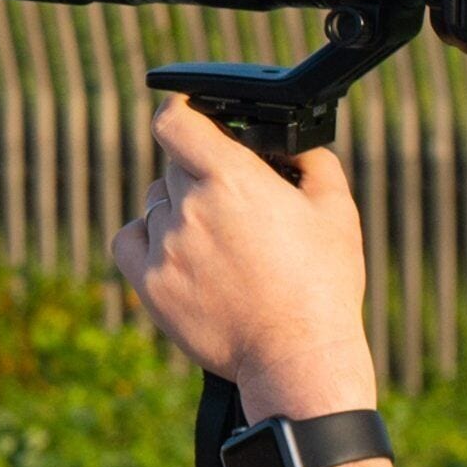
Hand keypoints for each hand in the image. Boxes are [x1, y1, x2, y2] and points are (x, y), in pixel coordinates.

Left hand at [108, 99, 379, 420]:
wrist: (296, 357)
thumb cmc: (322, 285)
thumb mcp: (336, 210)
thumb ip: (311, 160)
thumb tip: (289, 142)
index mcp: (232, 179)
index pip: (174, 120)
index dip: (179, 110)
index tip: (189, 114)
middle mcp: (190, 207)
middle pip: (173, 165)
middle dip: (199, 173)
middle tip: (234, 205)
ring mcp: (165, 247)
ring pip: (156, 203)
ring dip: (179, 209)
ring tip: (219, 242)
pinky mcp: (149, 284)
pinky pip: (130, 239)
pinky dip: (148, 237)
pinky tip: (176, 250)